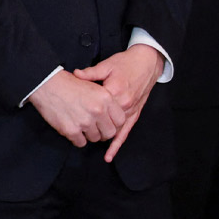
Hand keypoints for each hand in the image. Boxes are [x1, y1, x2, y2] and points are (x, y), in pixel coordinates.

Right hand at [29, 70, 125, 147]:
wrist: (48, 85)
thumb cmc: (71, 85)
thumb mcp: (95, 86)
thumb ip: (107, 101)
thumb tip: (113, 117)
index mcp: (106, 98)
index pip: (121, 120)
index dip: (115, 124)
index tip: (109, 123)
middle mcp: (98, 110)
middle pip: (110, 133)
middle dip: (104, 133)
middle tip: (97, 129)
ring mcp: (85, 121)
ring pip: (95, 138)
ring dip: (90, 135)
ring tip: (83, 127)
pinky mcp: (71, 130)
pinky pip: (80, 143)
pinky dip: (77, 139)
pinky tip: (74, 130)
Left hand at [74, 45, 163, 160]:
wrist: (148, 62)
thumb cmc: (127, 63)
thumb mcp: (107, 65)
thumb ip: (90, 73)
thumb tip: (74, 74)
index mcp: (114, 92)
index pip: (93, 108)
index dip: (81, 110)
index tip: (70, 111)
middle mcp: (123, 104)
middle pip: (102, 122)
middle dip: (89, 126)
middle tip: (76, 126)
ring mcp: (130, 111)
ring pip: (113, 130)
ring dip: (100, 136)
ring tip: (86, 140)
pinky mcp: (135, 114)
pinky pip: (125, 133)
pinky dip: (116, 145)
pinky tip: (108, 156)